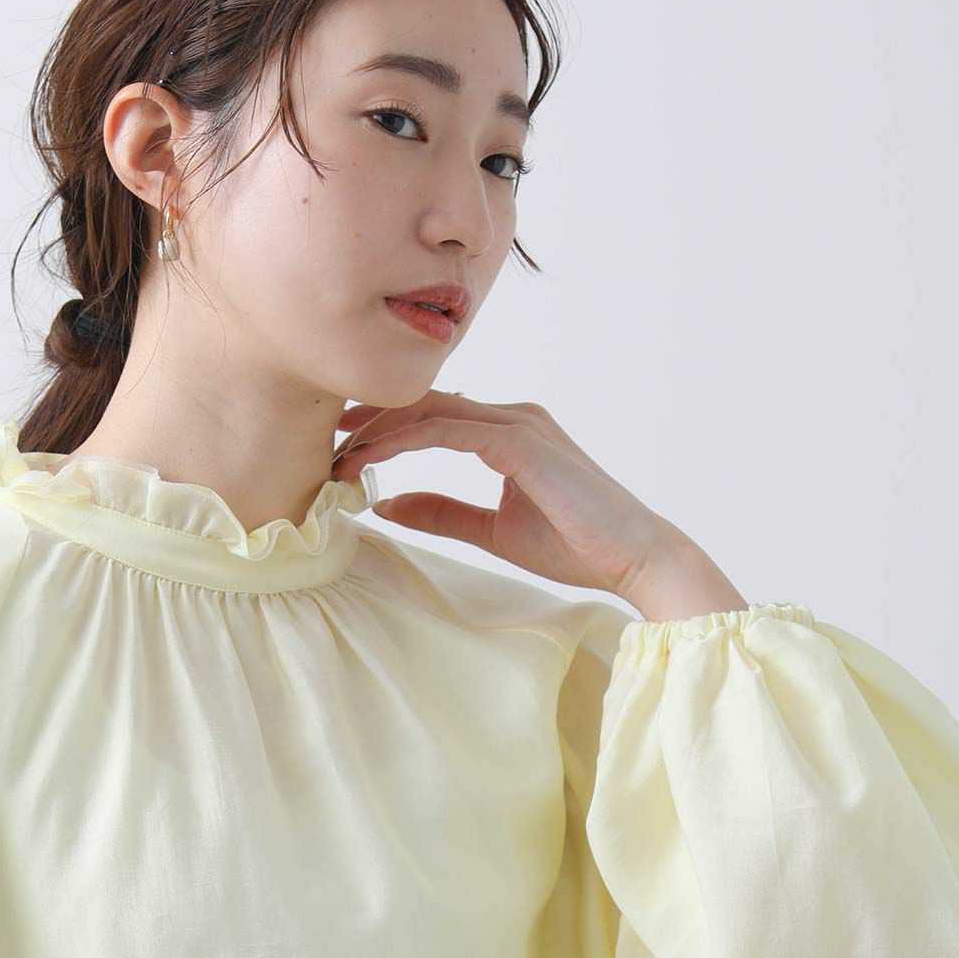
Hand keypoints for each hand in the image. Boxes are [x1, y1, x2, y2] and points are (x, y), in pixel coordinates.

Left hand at [331, 387, 681, 599]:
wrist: (632, 557)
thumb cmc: (576, 544)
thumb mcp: (492, 530)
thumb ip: (443, 513)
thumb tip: (388, 505)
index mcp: (508, 430)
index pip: (434, 412)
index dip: (385, 422)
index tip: (343, 442)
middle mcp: (513, 415)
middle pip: (426, 400)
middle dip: (372, 415)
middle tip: (326, 434)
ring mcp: (518, 423)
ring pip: (431, 409)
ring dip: (379, 429)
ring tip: (339, 454)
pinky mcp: (520, 442)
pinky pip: (447, 430)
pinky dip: (403, 441)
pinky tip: (369, 460)